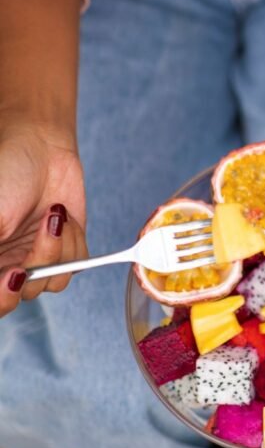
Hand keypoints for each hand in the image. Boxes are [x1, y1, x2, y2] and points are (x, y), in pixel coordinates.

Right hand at [0, 121, 86, 317]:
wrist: (42, 148)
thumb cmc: (6, 173)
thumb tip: (2, 275)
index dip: (0, 296)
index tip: (14, 273)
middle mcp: (4, 265)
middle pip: (15, 299)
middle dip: (32, 270)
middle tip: (36, 246)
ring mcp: (34, 259)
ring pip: (49, 282)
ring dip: (55, 248)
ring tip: (51, 215)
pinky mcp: (64, 249)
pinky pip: (75, 266)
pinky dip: (73, 241)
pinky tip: (61, 216)